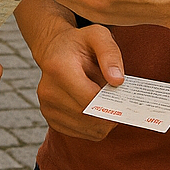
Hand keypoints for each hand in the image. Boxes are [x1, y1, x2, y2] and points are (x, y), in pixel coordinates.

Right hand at [34, 22, 123, 140]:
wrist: (54, 49)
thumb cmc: (79, 43)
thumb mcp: (98, 35)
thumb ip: (110, 54)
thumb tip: (117, 81)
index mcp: (58, 68)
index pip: (90, 98)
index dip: (111, 101)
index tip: (122, 96)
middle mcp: (48, 91)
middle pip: (90, 116)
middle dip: (109, 110)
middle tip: (117, 97)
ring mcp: (47, 107)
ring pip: (89, 129)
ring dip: (103, 119)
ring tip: (102, 99)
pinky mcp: (51, 120)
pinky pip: (84, 134)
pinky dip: (95, 125)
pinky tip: (94, 107)